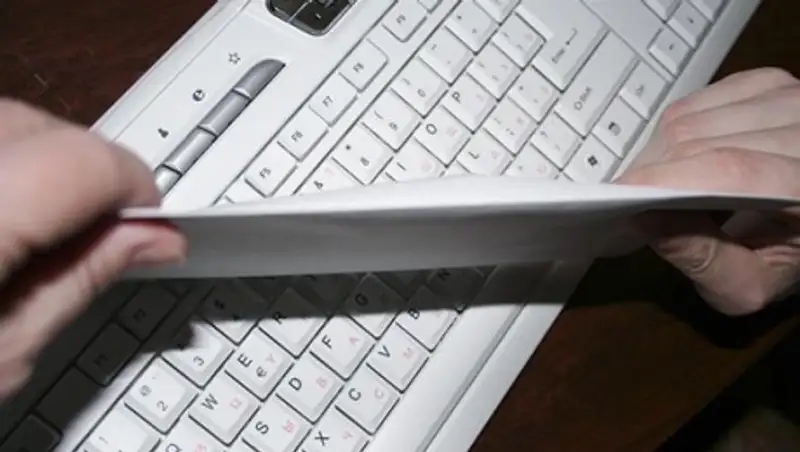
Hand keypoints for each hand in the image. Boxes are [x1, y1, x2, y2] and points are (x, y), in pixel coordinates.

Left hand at [0, 99, 185, 396]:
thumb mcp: (0, 356)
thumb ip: (82, 282)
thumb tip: (153, 239)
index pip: (85, 160)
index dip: (135, 189)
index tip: (153, 224)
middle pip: (39, 125)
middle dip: (87, 170)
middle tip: (102, 231)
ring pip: (7, 122)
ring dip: (42, 162)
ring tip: (44, 227)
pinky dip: (9, 165)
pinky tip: (7, 213)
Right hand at [616, 68, 799, 315]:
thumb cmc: (787, 255)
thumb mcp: (749, 285)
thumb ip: (703, 260)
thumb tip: (646, 220)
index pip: (732, 171)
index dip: (666, 181)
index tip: (619, 197)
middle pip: (702, 139)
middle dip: (653, 172)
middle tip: (636, 204)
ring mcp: (791, 98)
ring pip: (691, 117)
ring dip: (659, 153)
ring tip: (662, 187)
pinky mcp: (770, 85)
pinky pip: (697, 99)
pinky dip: (674, 129)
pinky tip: (683, 159)